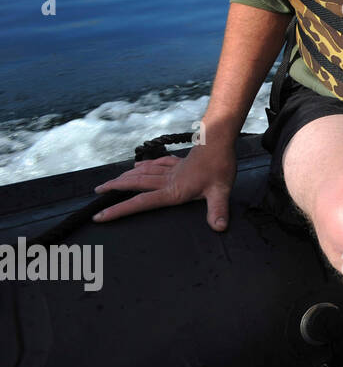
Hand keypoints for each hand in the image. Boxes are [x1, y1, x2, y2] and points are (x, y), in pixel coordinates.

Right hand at [91, 142, 236, 230]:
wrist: (220, 139)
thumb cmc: (220, 164)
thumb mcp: (221, 190)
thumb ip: (218, 210)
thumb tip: (219, 227)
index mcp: (173, 190)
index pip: (141, 202)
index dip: (119, 209)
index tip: (100, 215)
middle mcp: (168, 179)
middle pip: (135, 184)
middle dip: (114, 188)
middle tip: (97, 192)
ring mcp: (173, 169)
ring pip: (143, 173)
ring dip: (125, 177)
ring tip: (111, 181)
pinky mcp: (180, 162)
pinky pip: (157, 163)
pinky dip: (145, 165)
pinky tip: (138, 165)